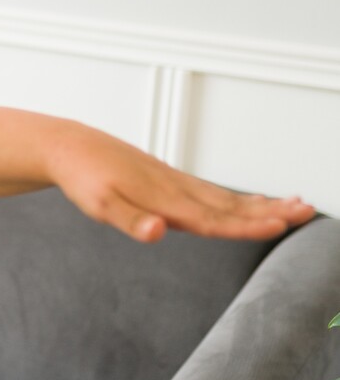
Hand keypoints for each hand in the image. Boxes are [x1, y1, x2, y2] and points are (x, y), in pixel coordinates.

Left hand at [47, 123, 314, 242]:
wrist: (72, 148)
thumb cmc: (83, 178)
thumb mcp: (99, 205)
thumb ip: (130, 221)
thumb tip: (158, 232)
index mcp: (164, 200)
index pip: (213, 218)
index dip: (247, 224)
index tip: (280, 225)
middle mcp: (176, 190)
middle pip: (231, 205)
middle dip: (270, 211)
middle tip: (307, 211)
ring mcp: (175, 184)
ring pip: (226, 197)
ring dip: (262, 203)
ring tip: (296, 205)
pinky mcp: (169, 180)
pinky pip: (213, 192)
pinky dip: (238, 198)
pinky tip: (251, 203)